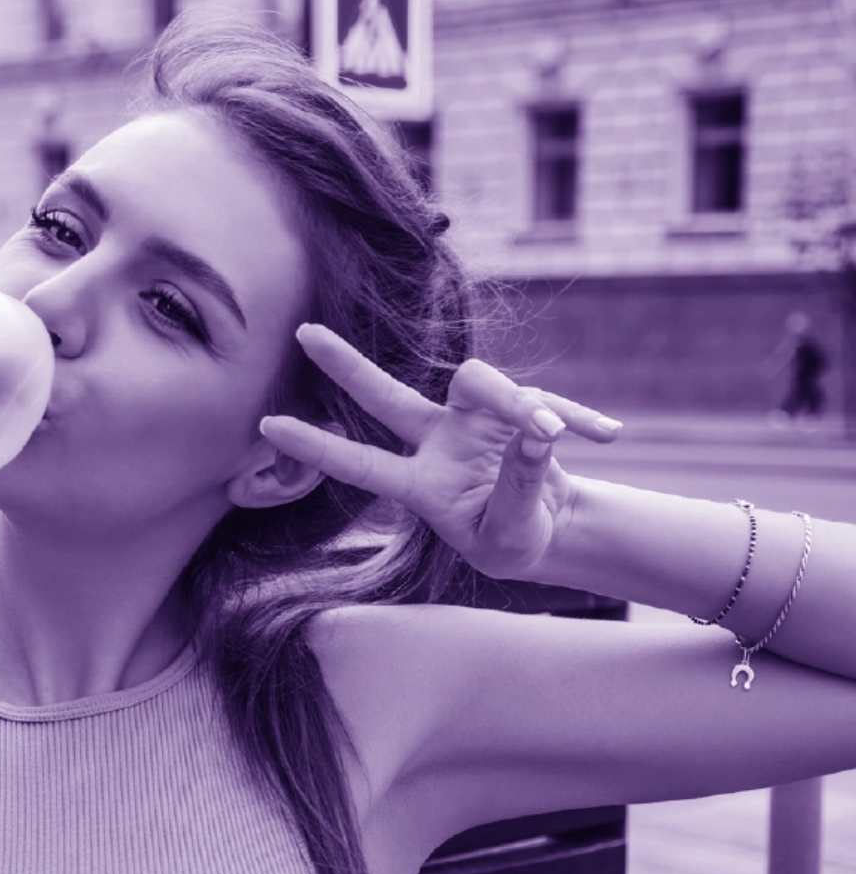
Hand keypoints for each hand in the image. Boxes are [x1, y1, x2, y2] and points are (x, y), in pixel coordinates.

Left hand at [259, 323, 621, 580]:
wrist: (553, 528)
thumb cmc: (515, 541)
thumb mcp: (513, 531)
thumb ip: (519, 485)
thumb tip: (534, 433)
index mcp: (421, 486)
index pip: (359, 463)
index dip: (316, 445)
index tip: (267, 425)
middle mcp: (436, 443)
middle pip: (385, 396)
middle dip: (345, 365)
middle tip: (304, 332)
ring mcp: (473, 420)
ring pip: (483, 386)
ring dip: (520, 407)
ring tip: (554, 440)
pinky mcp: (514, 406)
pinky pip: (542, 402)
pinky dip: (574, 418)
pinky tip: (605, 437)